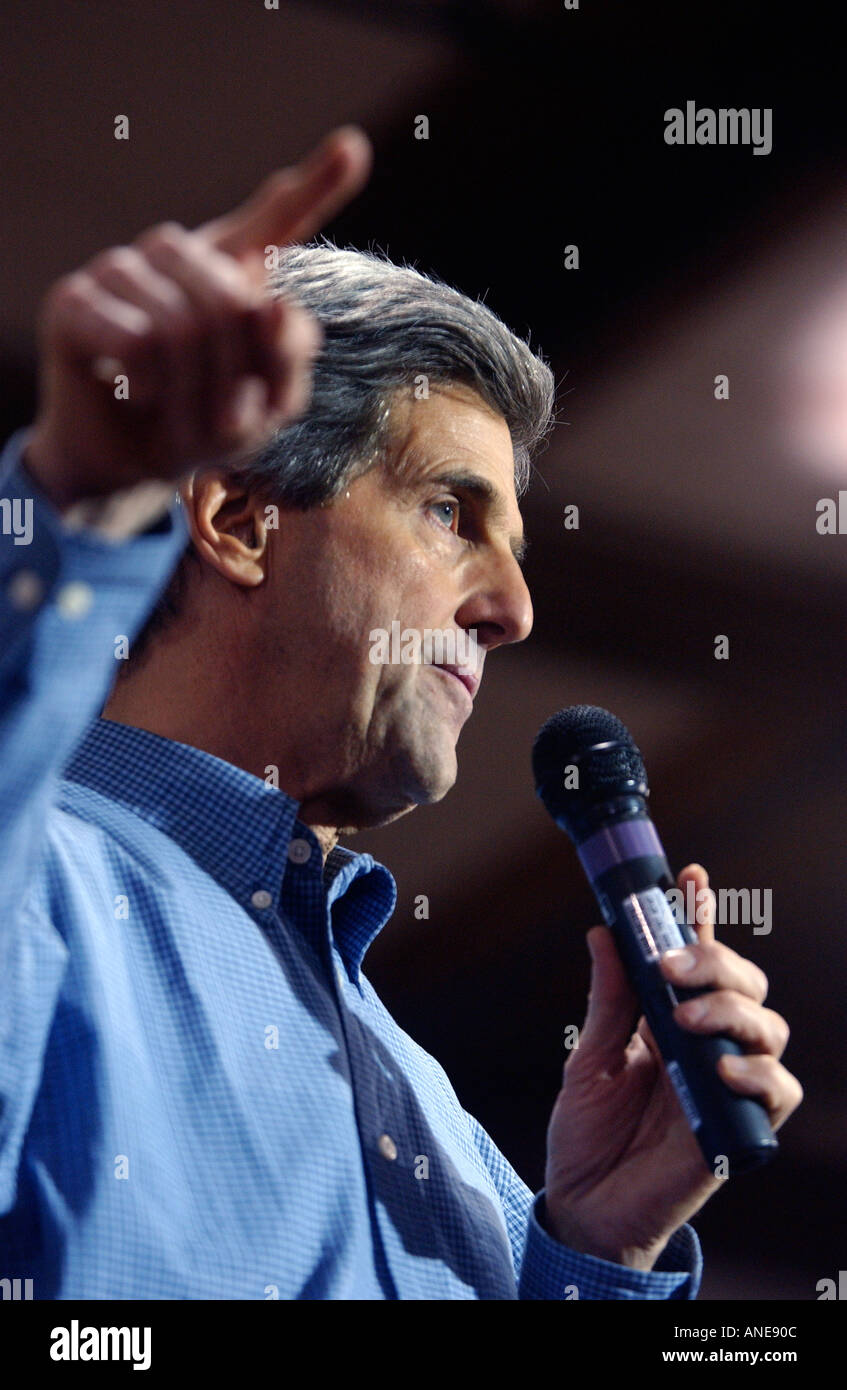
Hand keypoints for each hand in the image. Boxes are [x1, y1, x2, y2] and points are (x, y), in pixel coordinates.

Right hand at [24, 125, 371, 511]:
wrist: (130, 463)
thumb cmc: (203, 424)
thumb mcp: (266, 404)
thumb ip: (288, 356)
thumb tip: (278, 304)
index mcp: (233, 269)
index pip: (276, 219)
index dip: (316, 186)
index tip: (353, 150)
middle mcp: (177, 253)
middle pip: (231, 303)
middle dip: (233, 379)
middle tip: (219, 419)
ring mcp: (121, 268)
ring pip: (181, 326)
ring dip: (190, 393)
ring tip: (175, 409)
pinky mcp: (74, 299)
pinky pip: (136, 340)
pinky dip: (148, 385)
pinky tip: (138, 393)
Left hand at [543, 863, 801, 1269]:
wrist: (586, 1208)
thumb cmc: (587, 1137)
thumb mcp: (588, 1061)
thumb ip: (608, 1002)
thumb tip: (603, 933)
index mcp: (667, 1022)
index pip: (695, 960)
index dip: (699, 916)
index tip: (690, 876)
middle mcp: (705, 1046)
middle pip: (743, 983)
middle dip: (716, 961)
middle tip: (672, 967)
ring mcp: (727, 1083)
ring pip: (769, 1025)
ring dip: (732, 1010)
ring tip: (686, 1020)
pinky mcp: (742, 1127)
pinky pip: (778, 1089)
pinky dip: (757, 1070)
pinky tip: (721, 1067)